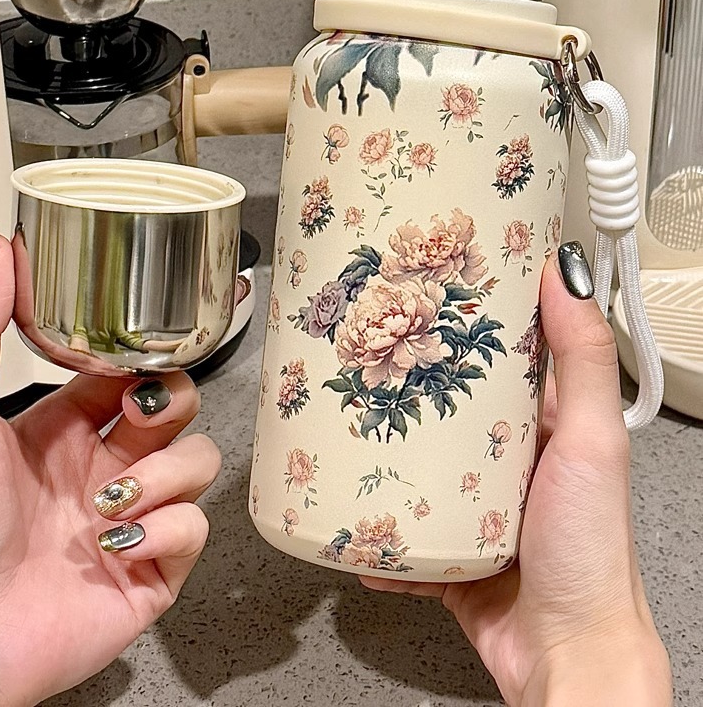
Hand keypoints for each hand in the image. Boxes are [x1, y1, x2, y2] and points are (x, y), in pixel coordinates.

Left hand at [0, 231, 219, 706]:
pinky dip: (163, 530)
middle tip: (142, 416)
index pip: (131, 374)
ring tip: (109, 501)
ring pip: (198, 465)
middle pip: (181, 410)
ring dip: (163, 476)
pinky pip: (195, 530)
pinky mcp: (154, 571)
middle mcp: (106, 468)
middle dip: (174, 403)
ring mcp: (135, 518)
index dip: (146, 359)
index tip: (141, 355)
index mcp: (67, 429)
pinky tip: (115, 543)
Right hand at [359, 248, 671, 705]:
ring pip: (421, 465)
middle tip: (366, 348)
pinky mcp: (449, 553)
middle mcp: (511, 463)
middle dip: (411, 381)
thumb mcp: (592, 441)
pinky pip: (403, 530)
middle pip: (452, 407)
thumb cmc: (592, 554)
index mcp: (547, 427)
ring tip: (342, 419)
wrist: (567, 657)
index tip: (433, 287)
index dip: (473, 321)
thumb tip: (562, 278)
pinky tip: (347, 510)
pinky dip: (375, 525)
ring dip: (385, 450)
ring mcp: (477, 509)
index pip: (507, 356)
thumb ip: (582, 362)